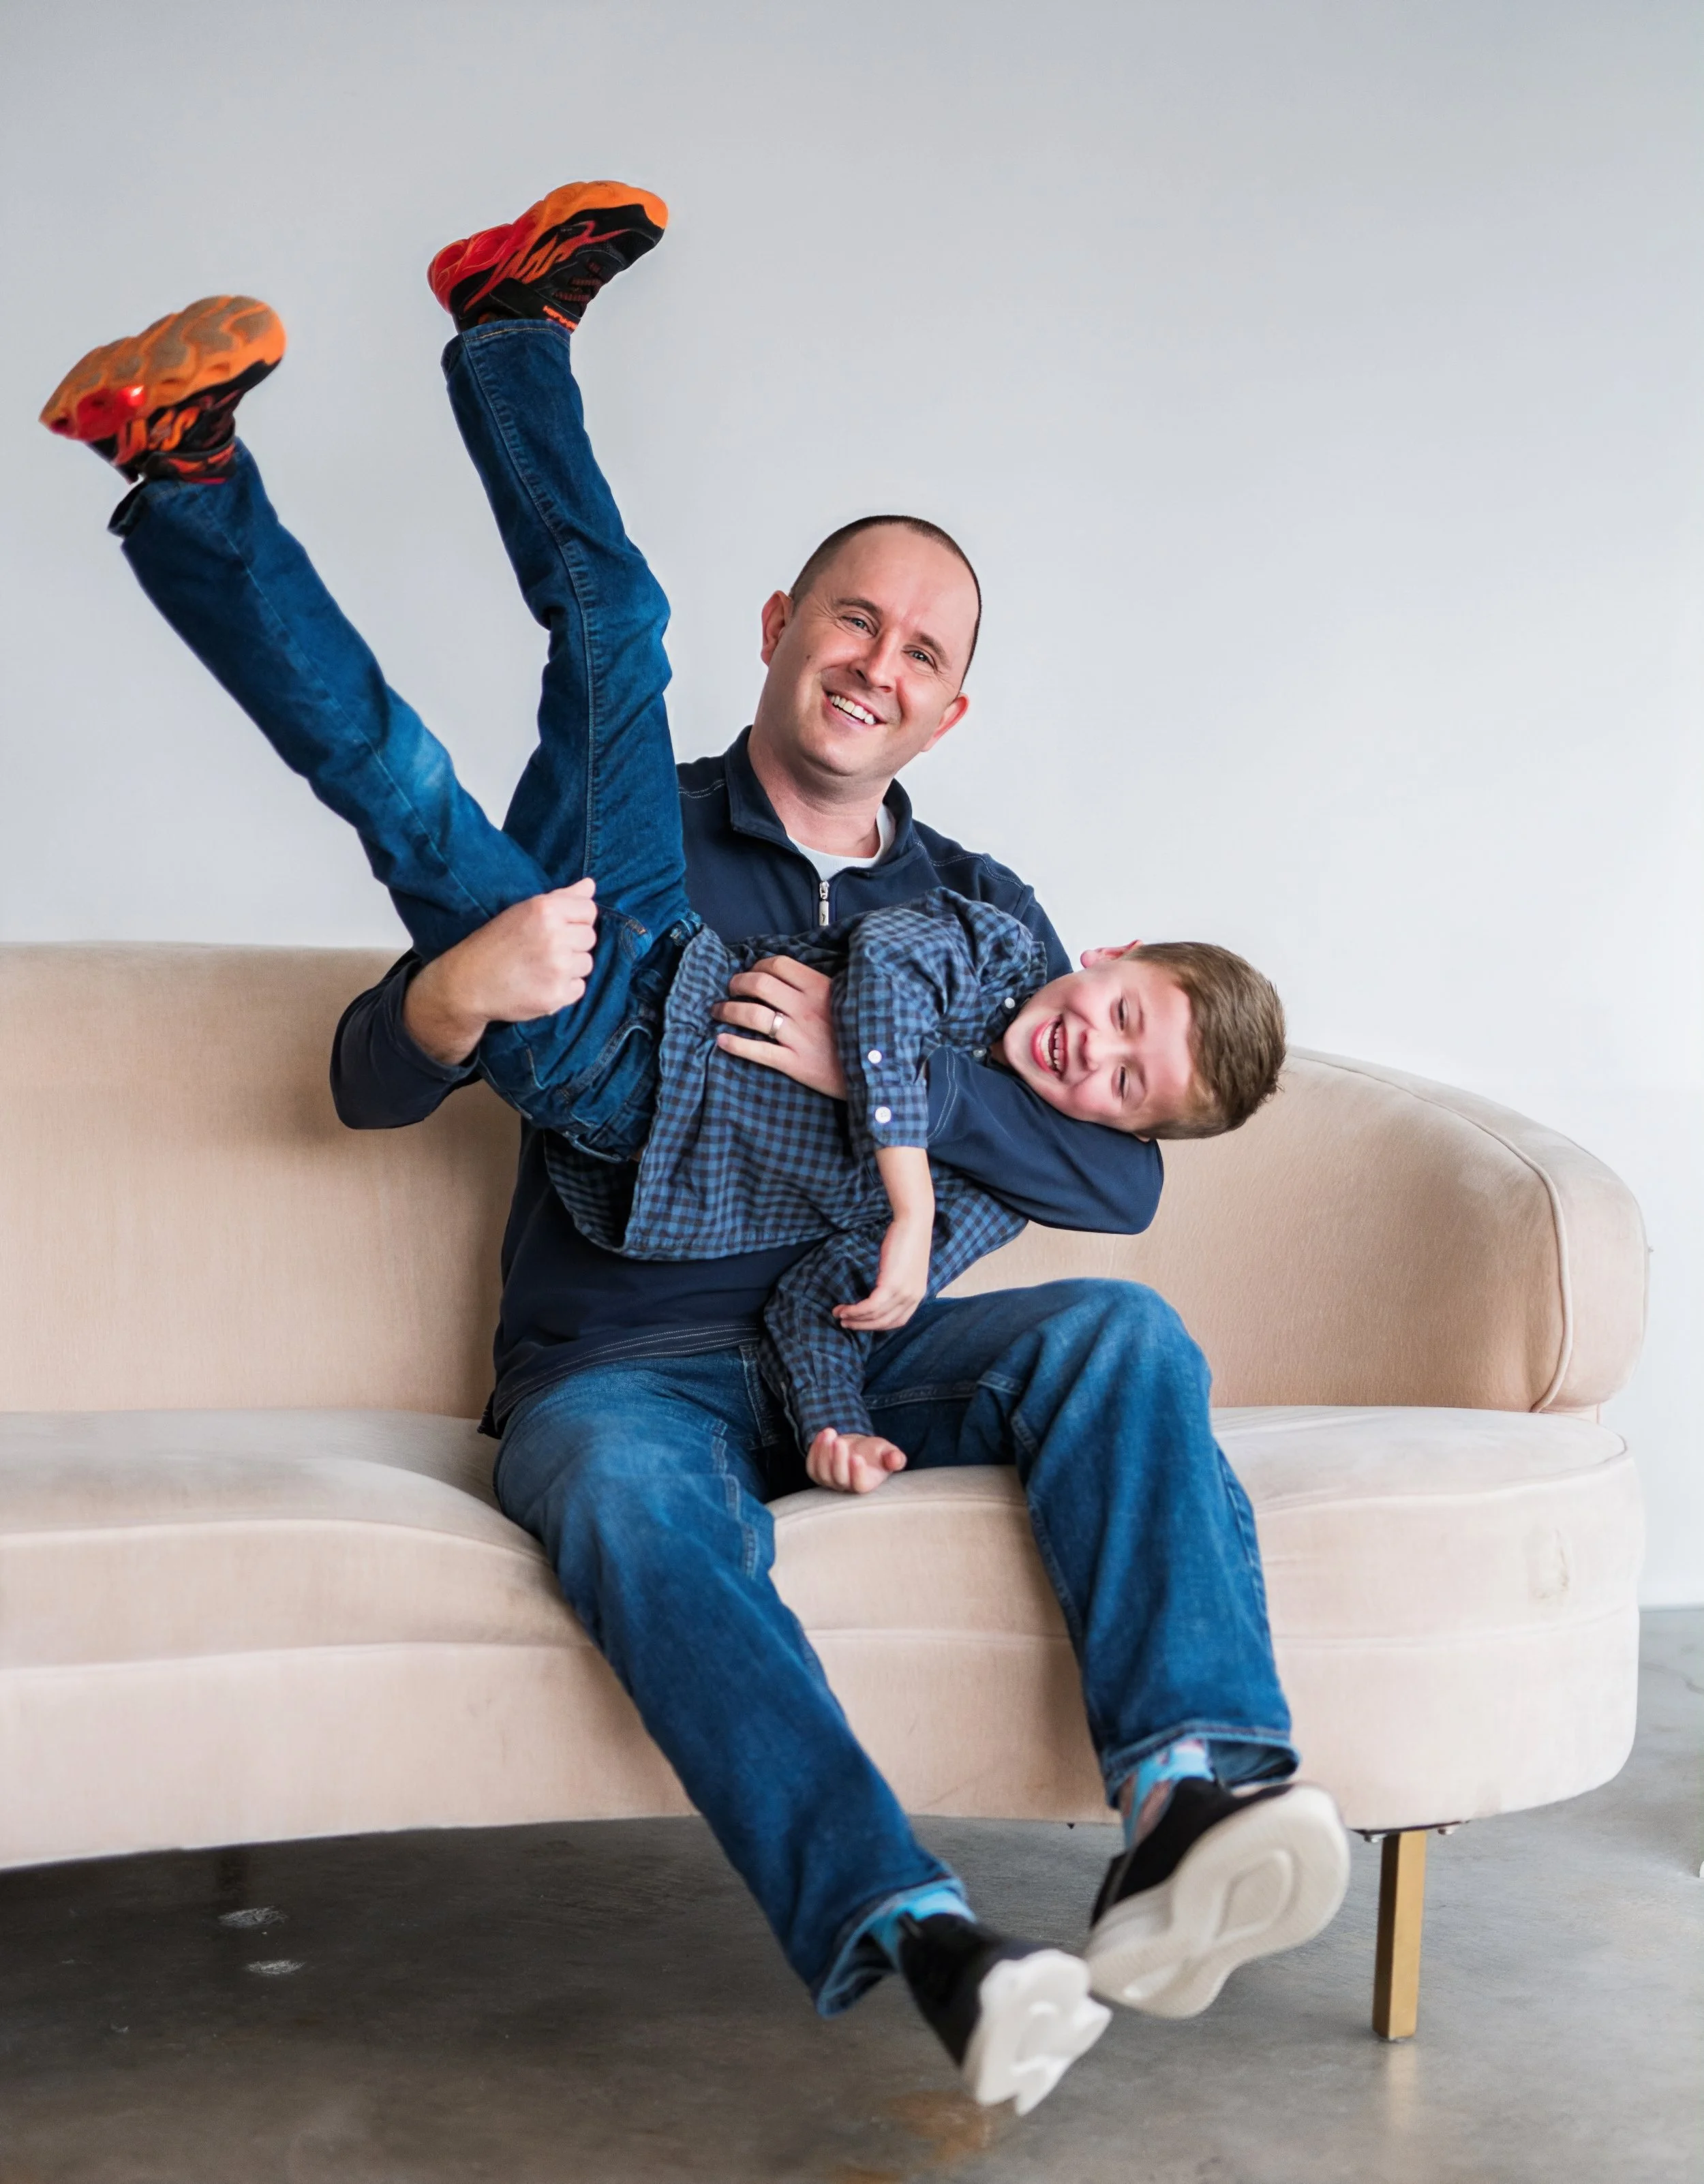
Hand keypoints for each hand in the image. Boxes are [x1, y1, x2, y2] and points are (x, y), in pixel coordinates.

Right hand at [403, 879, 598, 1064]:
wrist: (468, 983)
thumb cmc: (495, 943)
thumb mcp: (523, 911)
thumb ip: (562, 897)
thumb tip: (591, 885)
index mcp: (546, 910)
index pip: (589, 910)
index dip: (577, 919)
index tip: (559, 928)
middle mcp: (555, 936)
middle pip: (590, 938)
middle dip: (573, 943)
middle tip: (545, 950)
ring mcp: (558, 968)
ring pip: (586, 964)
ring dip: (570, 967)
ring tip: (543, 967)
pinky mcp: (557, 995)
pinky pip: (579, 988)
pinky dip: (565, 988)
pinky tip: (542, 984)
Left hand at [713, 956, 847, 1099]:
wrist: (877, 1072)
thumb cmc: (860, 1033)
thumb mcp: (848, 1000)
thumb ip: (823, 987)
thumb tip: (794, 976)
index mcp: (820, 988)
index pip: (778, 965)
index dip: (757, 965)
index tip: (751, 972)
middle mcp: (805, 1008)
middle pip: (759, 985)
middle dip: (737, 984)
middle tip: (730, 989)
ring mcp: (798, 1036)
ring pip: (752, 1015)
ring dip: (728, 1010)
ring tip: (718, 1011)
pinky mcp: (794, 1063)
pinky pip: (757, 1051)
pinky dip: (735, 1044)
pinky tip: (721, 1040)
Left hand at [807, 1428, 907, 1493]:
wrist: (859, 1449)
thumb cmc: (876, 1453)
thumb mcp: (888, 1452)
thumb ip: (894, 1457)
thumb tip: (896, 1459)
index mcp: (866, 1484)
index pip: (859, 1485)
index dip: (857, 1473)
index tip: (857, 1456)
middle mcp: (847, 1486)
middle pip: (839, 1478)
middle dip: (838, 1459)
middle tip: (839, 1441)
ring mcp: (830, 1481)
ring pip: (822, 1473)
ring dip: (823, 1452)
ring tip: (829, 1433)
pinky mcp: (817, 1473)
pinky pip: (812, 1466)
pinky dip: (814, 1451)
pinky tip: (823, 1435)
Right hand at [832, 1213, 931, 1331]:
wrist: (913, 1222)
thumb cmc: (907, 1239)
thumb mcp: (906, 1267)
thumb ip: (897, 1282)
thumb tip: (880, 1290)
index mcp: (918, 1295)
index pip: (897, 1321)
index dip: (877, 1325)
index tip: (861, 1322)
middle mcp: (913, 1298)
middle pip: (884, 1322)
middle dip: (862, 1325)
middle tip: (845, 1322)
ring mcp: (903, 1293)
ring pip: (875, 1316)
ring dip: (854, 1318)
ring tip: (839, 1314)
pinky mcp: (892, 1285)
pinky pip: (871, 1306)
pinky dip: (855, 1310)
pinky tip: (844, 1308)